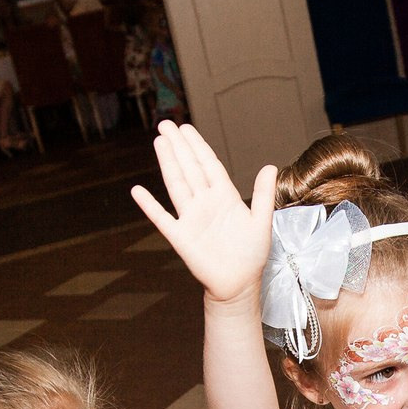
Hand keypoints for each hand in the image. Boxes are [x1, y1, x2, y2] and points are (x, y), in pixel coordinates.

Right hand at [131, 122, 276, 305]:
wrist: (239, 284)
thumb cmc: (251, 255)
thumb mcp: (262, 221)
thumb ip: (263, 194)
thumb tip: (270, 166)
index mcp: (224, 197)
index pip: (208, 165)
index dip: (197, 146)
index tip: (186, 129)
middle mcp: (205, 203)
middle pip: (189, 168)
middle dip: (178, 146)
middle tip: (166, 124)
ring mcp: (191, 218)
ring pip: (177, 185)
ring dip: (167, 163)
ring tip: (159, 142)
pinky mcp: (181, 237)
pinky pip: (162, 218)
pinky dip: (149, 206)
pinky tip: (137, 192)